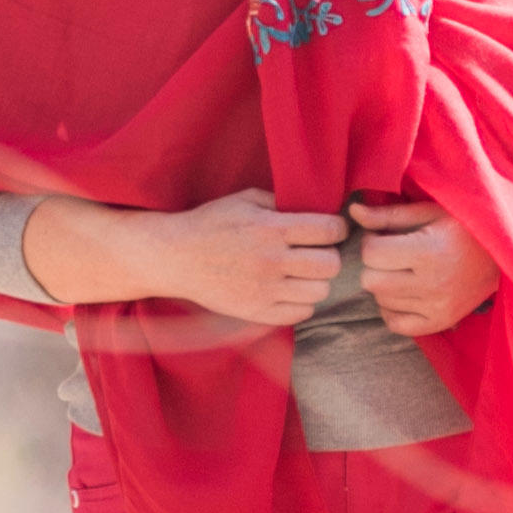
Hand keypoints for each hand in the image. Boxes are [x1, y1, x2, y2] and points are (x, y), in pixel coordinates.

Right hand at [24, 190, 352, 324]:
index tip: (331, 229)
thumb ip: (282, 202)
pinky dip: (302, 302)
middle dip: (330, 255)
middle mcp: (270, 261)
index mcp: (270, 228)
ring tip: (303, 272)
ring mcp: (264, 290)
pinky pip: (301, 313)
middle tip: (318, 252)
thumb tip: (319, 208)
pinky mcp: (256, 312)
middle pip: (330, 265)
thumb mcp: (245, 200)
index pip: (329, 230)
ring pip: (319, 292)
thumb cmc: (211, 223)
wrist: (175, 257)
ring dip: (316, 280)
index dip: (337, 228)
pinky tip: (290, 289)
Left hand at [352, 198, 494, 336]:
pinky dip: (392, 309)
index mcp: (429, 251)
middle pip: (371, 281)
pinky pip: (395, 324)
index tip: (384, 236)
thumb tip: (353, 211)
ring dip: (385, 284)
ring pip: (381, 301)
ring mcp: (437, 307)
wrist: (505, 253)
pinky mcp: (441, 322)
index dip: (372, 241)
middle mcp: (433, 284)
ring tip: (404, 270)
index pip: (372, 254)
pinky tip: (403, 292)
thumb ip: (389, 214)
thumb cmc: (464, 225)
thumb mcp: (429, 211)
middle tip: (391, 254)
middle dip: (375, 264)